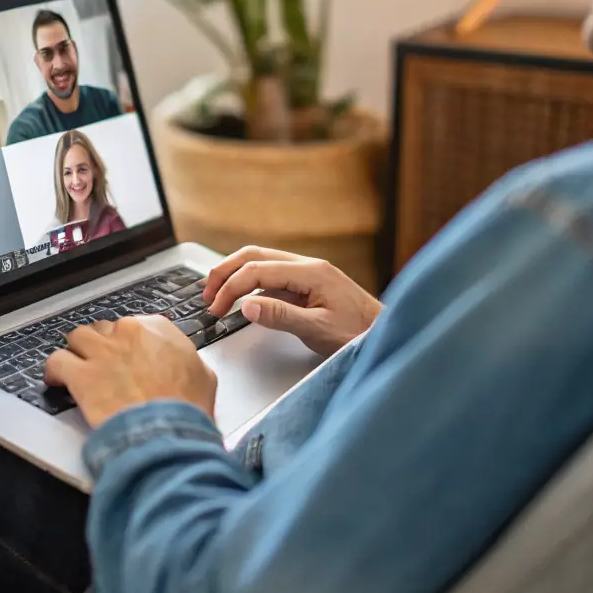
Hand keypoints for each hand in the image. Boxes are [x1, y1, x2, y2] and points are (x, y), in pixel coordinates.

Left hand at [44, 316, 216, 427]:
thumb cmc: (187, 409)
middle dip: (104, 346)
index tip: (127, 355)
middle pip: (104, 329)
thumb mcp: (204, 377)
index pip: (134, 325)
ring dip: (78, 351)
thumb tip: (186, 367)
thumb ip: (188, 362)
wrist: (168, 432)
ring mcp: (103, 351)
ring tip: (78, 366)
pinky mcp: (82, 374)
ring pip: (77, 337)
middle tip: (105, 366)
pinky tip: (57, 380)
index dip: (128, 343)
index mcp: (158, 329)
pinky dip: (54, 371)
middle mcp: (128, 333)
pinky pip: (57, 361)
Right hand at [202, 246, 381, 356]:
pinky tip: (243, 299)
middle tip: (207, 293)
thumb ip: (281, 316)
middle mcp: (308, 266)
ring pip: (262, 262)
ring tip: (217, 293)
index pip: (258, 270)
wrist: (386, 336)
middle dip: (226, 272)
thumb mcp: (318, 330)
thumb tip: (247, 305)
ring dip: (236, 275)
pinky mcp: (308, 284)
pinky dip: (251, 283)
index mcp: (311, 272)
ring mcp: (308, 273)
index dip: (231, 287)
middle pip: (255, 256)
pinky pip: (272, 275)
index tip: (216, 308)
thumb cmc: (359, 335)